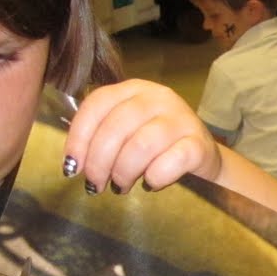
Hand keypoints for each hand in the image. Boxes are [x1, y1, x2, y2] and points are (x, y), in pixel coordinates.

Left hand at [62, 79, 224, 194]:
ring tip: (121, 186)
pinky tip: (150, 184)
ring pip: (141, 145)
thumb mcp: (129, 130)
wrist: (204, 155)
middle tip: (96, 184)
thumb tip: (75, 165)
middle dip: (99, 162)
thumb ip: (103, 136)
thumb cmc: (158, 145)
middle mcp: (158, 97)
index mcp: (134, 89)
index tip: (72, 167)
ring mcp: (181, 118)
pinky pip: (170, 162)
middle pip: (116, 127)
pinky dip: (154, 177)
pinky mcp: (199, 143)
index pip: (97, 104)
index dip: (79, 137)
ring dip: (124, 172)